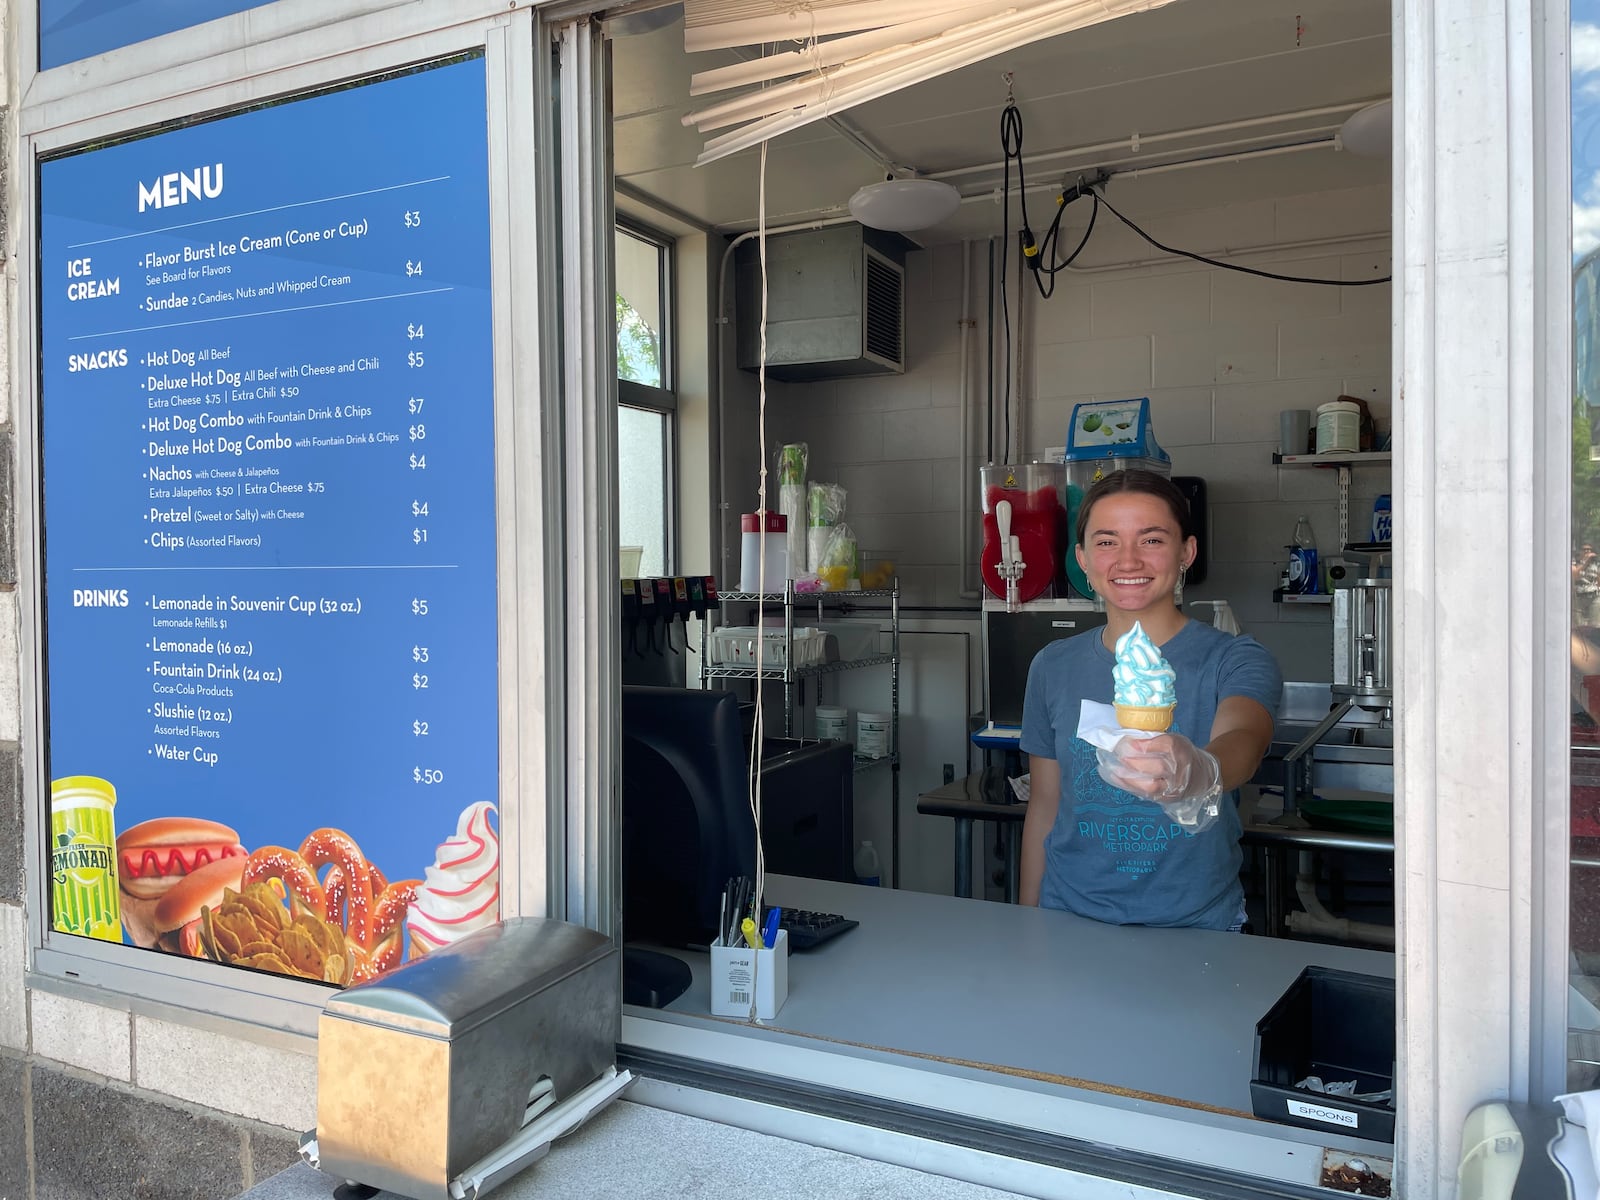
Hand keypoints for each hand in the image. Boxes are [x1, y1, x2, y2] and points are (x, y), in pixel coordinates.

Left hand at [1095, 732, 1223, 829]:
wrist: (1202, 776)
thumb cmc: (1182, 754)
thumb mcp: (1174, 740)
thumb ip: (1154, 740)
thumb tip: (1126, 737)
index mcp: (1182, 750)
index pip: (1167, 746)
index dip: (1146, 745)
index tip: (1129, 742)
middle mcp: (1180, 770)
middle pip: (1158, 767)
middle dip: (1134, 762)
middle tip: (1118, 755)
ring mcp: (1174, 788)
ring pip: (1151, 785)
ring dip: (1129, 777)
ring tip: (1113, 768)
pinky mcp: (1167, 799)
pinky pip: (1146, 794)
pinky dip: (1128, 785)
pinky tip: (1116, 777)